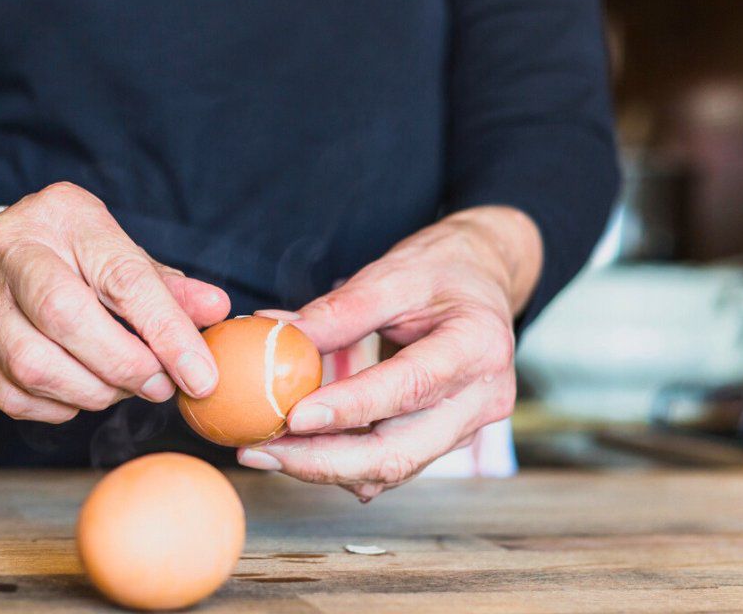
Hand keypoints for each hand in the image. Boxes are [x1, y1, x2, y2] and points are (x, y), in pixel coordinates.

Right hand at [0, 183, 228, 421]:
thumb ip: (164, 286)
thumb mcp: (114, 251)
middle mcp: (8, 251)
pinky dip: (59, 407)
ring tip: (122, 388)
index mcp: (61, 216)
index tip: (201, 375)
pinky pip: (14, 397)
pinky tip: (82, 393)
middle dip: (125, 365)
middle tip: (160, 386)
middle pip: (66, 317)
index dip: (167, 331)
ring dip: (93, 391)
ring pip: (34, 365)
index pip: (122, 277)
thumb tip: (216, 310)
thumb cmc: (63, 256)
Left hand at [236, 206, 540, 499]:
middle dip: (322, 462)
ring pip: (390, 470)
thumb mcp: (393, 274)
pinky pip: (389, 466)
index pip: (409, 387)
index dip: (349, 409)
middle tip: (260, 451)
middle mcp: (480, 400)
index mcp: (477, 347)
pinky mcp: (442, 441)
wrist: (482, 283)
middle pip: (399, 453)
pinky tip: (295, 450)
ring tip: (263, 451)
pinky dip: (340, 463)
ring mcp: (465, 429)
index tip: (293, 416)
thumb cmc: (440, 272)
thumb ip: (339, 310)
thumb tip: (275, 334)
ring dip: (322, 468)